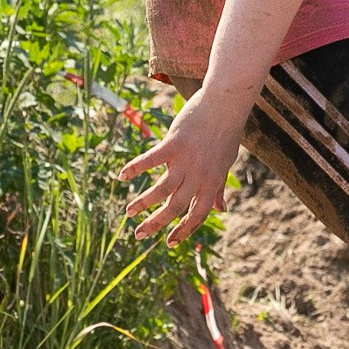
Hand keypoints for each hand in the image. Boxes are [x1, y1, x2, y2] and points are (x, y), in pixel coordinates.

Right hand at [118, 87, 250, 241]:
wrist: (225, 106)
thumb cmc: (225, 135)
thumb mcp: (226, 164)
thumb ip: (219, 188)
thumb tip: (222, 209)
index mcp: (212, 182)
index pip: (198, 215)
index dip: (184, 231)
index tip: (170, 242)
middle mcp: (199, 176)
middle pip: (175, 207)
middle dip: (156, 224)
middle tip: (138, 235)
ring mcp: (185, 161)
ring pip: (161, 190)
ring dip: (143, 203)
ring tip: (128, 212)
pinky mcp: (173, 144)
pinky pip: (151, 160)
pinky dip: (135, 168)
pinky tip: (122, 176)